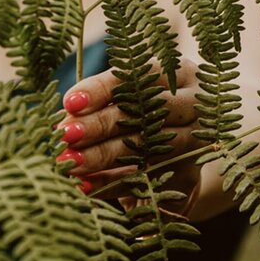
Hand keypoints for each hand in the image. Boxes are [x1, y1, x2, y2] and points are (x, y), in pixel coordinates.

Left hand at [55, 62, 202, 212]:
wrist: (180, 157)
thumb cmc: (146, 114)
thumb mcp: (128, 101)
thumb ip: (100, 105)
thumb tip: (63, 119)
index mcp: (177, 74)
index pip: (137, 77)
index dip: (100, 89)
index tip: (70, 103)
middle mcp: (193, 104)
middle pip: (144, 112)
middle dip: (99, 125)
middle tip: (65, 136)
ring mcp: (196, 140)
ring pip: (146, 147)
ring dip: (103, 156)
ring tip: (69, 163)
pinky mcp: (191, 174)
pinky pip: (147, 179)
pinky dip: (113, 183)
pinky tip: (85, 186)